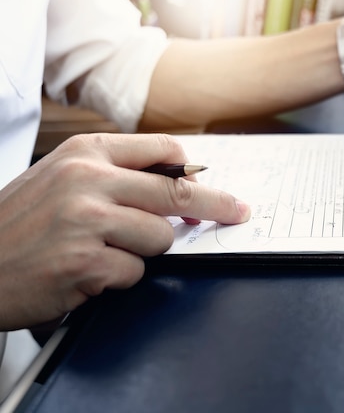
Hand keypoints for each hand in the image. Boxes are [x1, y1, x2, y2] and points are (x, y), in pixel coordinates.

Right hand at [0, 133, 249, 329]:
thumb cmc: (19, 224)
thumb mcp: (61, 179)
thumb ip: (115, 177)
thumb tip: (178, 184)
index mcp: (85, 154)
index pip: (164, 152)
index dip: (197, 174)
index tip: (218, 188)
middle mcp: (88, 180)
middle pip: (178, 194)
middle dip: (215, 207)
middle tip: (236, 213)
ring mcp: (87, 221)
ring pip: (159, 238)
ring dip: (141, 252)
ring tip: (102, 252)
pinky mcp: (86, 262)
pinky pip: (134, 272)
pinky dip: (117, 278)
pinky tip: (85, 272)